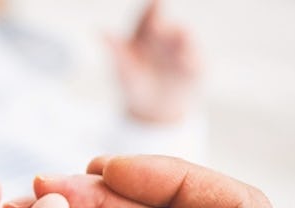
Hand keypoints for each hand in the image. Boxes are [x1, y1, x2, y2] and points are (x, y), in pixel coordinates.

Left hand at [106, 0, 200, 122]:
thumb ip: (115, 49)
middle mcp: (167, 37)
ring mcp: (182, 51)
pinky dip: (191, 60)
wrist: (153, 110)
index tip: (155, 1)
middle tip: (156, 26)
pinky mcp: (194, 67)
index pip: (149, 16)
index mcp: (147, 32)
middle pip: (167, 26)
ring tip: (178, 37)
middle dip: (165, 27)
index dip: (153, 8)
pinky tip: (184, 61)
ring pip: (184, 39)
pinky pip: (195, 61)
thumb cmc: (134, 84)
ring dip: (181, 39)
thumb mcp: (124, 69)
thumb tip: (99, 30)